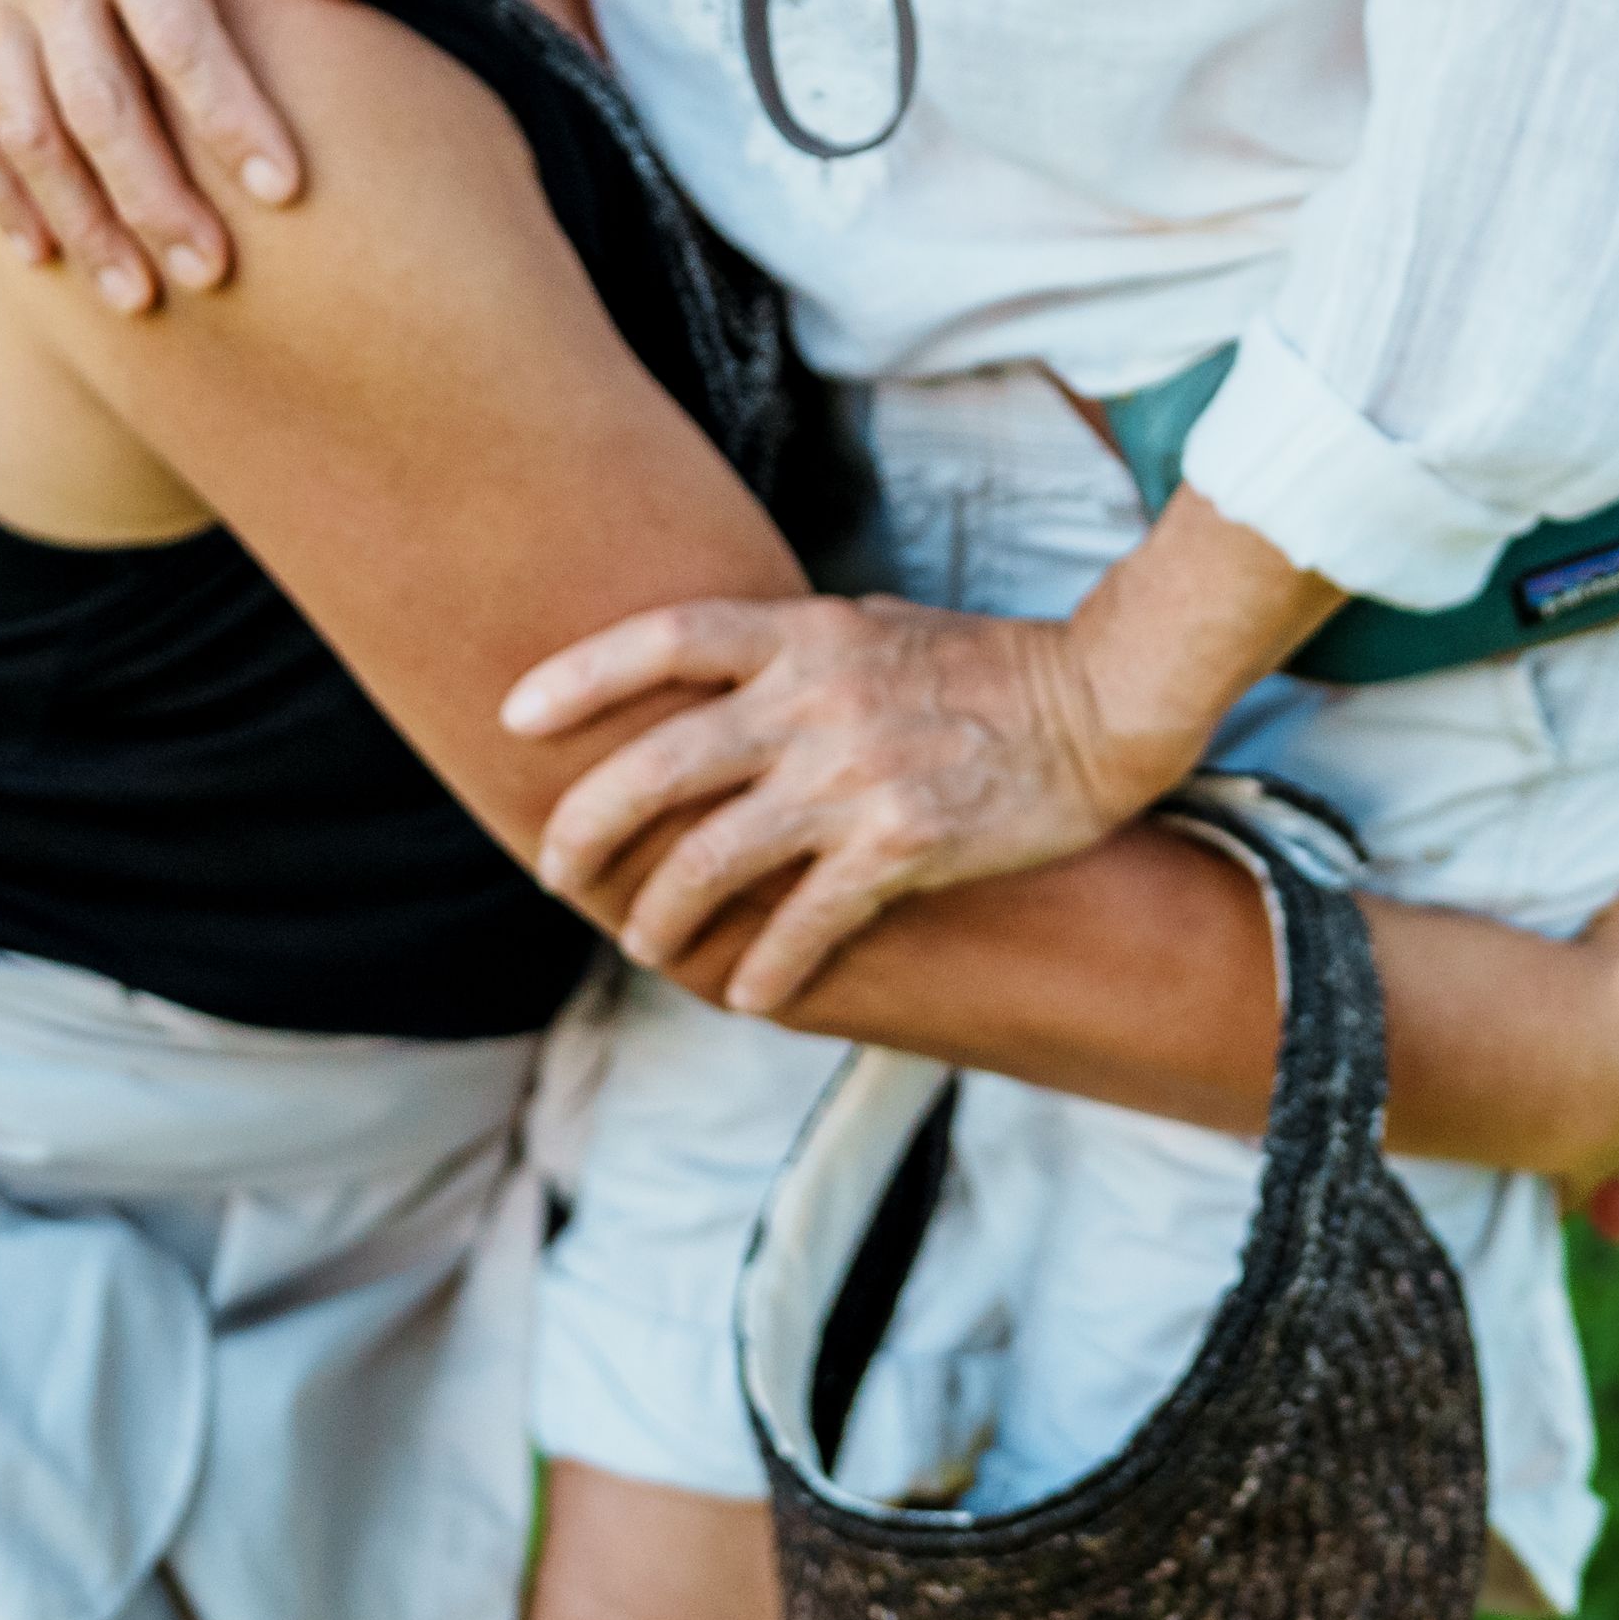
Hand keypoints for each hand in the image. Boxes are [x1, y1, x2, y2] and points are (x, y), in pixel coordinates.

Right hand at [0, 0, 367, 309]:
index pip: (181, 34)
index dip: (232, 115)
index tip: (285, 188)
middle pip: (100, 105)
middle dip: (155, 201)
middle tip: (211, 276)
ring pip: (26, 129)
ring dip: (79, 220)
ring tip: (134, 296)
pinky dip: (0, 189)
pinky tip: (41, 250)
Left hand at [510, 595, 1151, 1018]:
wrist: (1104, 701)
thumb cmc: (992, 663)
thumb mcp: (878, 624)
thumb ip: (798, 649)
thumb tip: (728, 674)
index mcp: (805, 635)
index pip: (665, 637)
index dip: (580, 675)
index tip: (515, 717)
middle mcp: (814, 701)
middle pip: (659, 765)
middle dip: (586, 827)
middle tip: (555, 872)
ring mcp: (853, 775)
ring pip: (712, 859)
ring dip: (662, 916)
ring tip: (644, 945)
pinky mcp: (900, 846)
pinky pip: (804, 922)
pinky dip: (766, 968)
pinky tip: (750, 995)